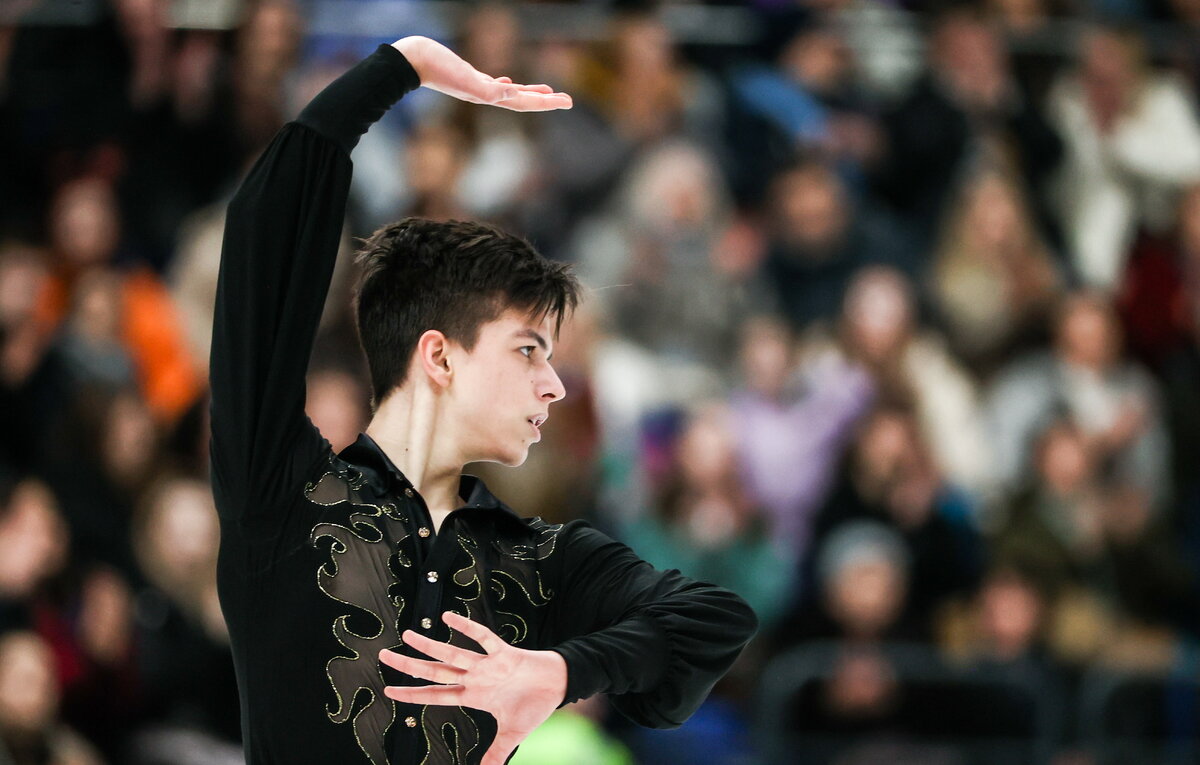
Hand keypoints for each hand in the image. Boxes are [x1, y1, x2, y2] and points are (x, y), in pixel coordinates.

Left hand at [380, 611, 567, 764]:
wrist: (558, 684)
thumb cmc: (535, 705)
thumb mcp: (512, 735)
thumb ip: (496, 754)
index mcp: (474, 696)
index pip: (435, 695)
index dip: (411, 694)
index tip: (388, 690)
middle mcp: (475, 678)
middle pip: (435, 671)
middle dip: (409, 665)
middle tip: (384, 657)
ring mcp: (487, 665)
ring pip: (452, 654)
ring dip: (430, 646)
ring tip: (408, 635)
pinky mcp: (504, 653)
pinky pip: (482, 638)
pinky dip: (466, 627)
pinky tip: (449, 617)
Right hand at [392, 36, 571, 111]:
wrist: (410, 62)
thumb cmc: (437, 69)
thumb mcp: (465, 77)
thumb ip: (488, 89)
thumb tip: (512, 92)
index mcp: (488, 97)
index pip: (525, 103)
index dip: (548, 102)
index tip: (568, 101)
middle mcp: (485, 95)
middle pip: (523, 100)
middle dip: (546, 100)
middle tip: (568, 100)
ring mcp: (477, 87)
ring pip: (510, 93)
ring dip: (529, 93)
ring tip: (547, 92)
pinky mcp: (468, 77)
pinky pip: (493, 84)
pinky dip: (506, 85)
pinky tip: (509, 83)